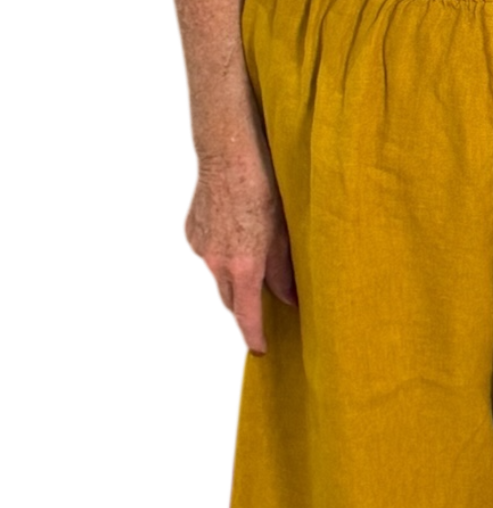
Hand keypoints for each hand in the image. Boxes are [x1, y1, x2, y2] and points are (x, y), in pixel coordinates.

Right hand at [181, 149, 297, 356]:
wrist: (227, 158)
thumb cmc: (263, 192)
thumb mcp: (282, 236)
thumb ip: (283, 273)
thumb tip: (289, 300)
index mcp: (243, 269)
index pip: (245, 320)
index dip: (253, 339)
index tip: (260, 350)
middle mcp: (216, 267)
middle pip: (228, 305)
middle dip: (242, 313)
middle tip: (258, 314)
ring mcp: (198, 252)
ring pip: (214, 283)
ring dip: (230, 284)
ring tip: (246, 269)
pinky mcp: (188, 237)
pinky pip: (203, 260)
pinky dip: (217, 259)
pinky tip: (230, 240)